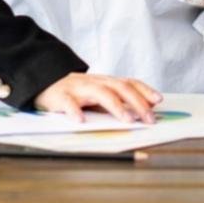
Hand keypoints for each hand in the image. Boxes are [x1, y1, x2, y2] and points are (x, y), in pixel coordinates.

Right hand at [33, 73, 162, 123]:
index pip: (129, 82)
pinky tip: (81, 121)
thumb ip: (118, 99)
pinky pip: (69, 103)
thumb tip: (143, 110)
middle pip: (120, 88)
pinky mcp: (61, 96)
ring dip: (116, 106)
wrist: (45, 81)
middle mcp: (95, 82)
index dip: (145, 90)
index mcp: (106, 81)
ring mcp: (79, 88)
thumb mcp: (100, 93)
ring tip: (127, 120)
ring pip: (100, 93)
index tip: (158, 100)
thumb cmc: (77, 91)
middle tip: (149, 118)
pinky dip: (75, 111)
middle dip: (137, 103)